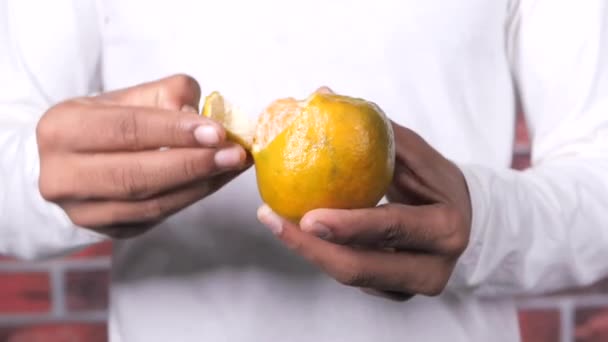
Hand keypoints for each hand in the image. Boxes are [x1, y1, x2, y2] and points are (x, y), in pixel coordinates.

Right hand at [37, 74, 249, 237]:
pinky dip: (192, 197)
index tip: (217, 131)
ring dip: (200, 185)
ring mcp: (84, 211)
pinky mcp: (109, 231)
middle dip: (193, 164)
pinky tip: (218, 179)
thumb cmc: (106, 122)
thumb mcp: (126, 96)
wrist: (75, 161)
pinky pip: (157, 217)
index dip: (174, 131)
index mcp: (61, 129)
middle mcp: (62, 176)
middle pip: (136, 175)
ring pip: (150, 203)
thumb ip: (165, 94)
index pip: (125, 130)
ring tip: (234, 165)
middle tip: (234, 154)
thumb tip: (201, 114)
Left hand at [257, 122, 471, 299]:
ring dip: (309, 251)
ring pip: (350, 278)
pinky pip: (353, 279)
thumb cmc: (434, 180)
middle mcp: (434, 268)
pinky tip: (297, 231)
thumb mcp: (415, 152)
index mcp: (445, 228)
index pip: (391, 229)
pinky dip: (324, 254)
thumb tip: (321, 93)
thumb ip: (374, 128)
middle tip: (273, 220)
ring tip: (275, 221)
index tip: (307, 215)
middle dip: (311, 248)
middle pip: (361, 268)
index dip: (349, 227)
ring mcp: (413, 286)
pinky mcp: (396, 294)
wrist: (464, 219)